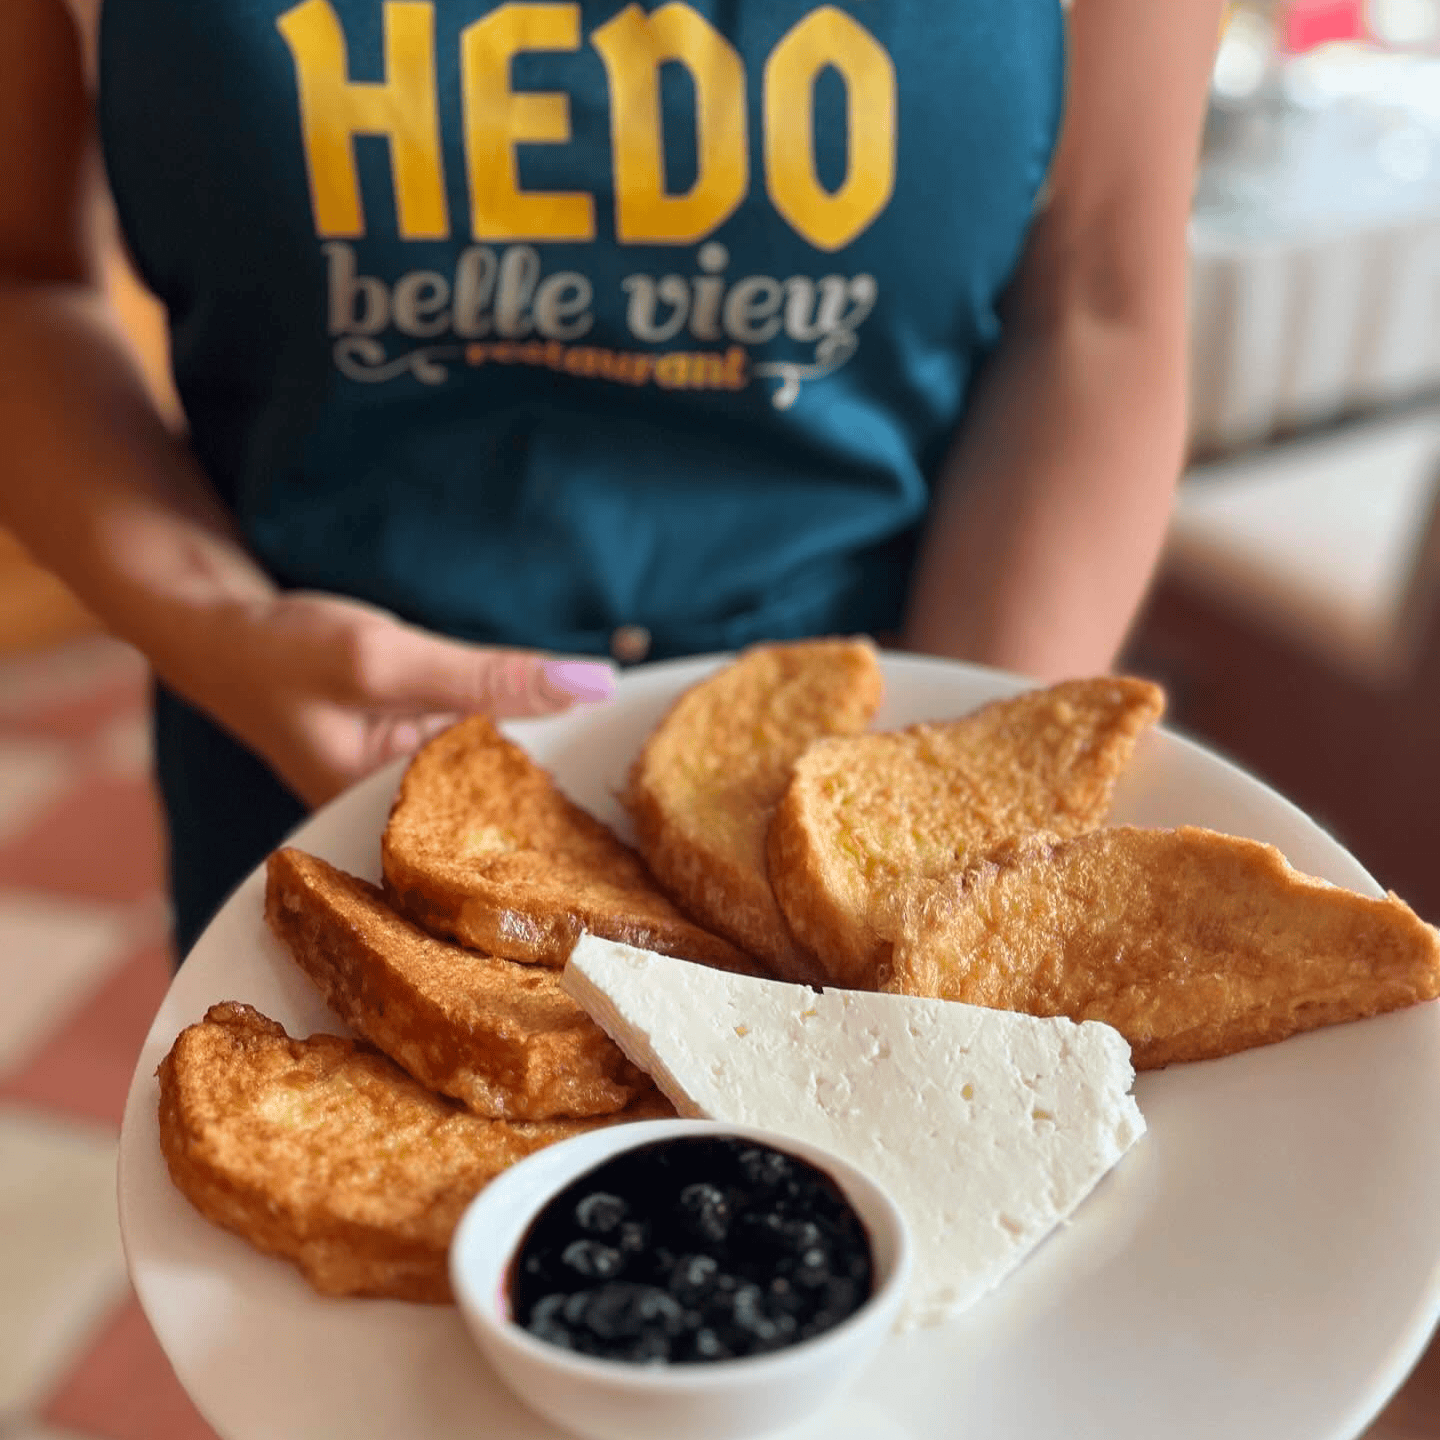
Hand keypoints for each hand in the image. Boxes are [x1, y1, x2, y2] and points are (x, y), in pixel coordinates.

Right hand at [195, 591, 616, 807]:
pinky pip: (480, 762)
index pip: (498, 845)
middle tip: (655, 808)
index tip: (640, 823)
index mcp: (385, 833)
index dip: (575, 832)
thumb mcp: (386, 658)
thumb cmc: (282, 650)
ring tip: (626, 779)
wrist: (217, 631)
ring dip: (549, 772)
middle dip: (571, 810)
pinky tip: (566, 734)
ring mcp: (408, 799)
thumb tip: (595, 685)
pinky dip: (515, 741)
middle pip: (504, 827)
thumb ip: (488, 676)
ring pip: (497, 791)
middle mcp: (400, 831)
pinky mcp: (413, 764)